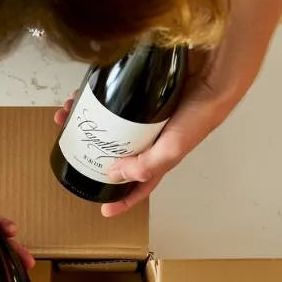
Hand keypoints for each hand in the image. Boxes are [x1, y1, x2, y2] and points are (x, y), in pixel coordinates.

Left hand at [54, 0, 281, 216]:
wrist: (213, 72)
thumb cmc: (200, 115)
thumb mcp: (172, 149)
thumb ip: (145, 166)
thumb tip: (112, 175)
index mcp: (158, 156)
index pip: (139, 184)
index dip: (123, 199)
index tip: (103, 210)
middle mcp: (148, 136)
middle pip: (114, 148)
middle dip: (90, 147)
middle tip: (67, 139)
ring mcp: (143, 112)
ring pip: (108, 120)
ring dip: (87, 118)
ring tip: (68, 112)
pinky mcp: (139, 89)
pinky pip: (112, 95)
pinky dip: (97, 94)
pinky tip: (85, 90)